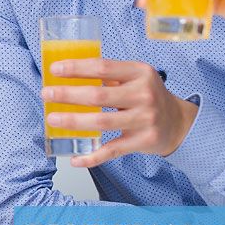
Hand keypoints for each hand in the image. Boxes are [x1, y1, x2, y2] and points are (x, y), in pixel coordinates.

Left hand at [42, 58, 198, 165]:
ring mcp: (145, 119)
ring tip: (53, 119)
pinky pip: (112, 150)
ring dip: (73, 121)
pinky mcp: (144, 141)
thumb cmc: (148, 96)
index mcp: (139, 73)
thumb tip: (68, 75)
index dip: (76, 68)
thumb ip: (110, 75)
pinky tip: (75, 158)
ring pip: (102, 122)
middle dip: (68, 95)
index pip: (103, 67)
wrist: (178, 122)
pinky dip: (92, 156)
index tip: (54, 70)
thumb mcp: (136, 77)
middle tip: (46, 94)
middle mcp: (144, 94)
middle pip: (98, 95)